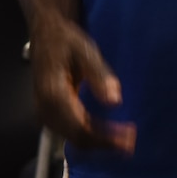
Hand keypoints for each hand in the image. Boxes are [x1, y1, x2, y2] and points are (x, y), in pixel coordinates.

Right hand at [28, 17, 134, 153]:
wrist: (45, 34)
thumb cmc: (66, 40)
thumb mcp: (85, 51)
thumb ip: (99, 76)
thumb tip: (115, 103)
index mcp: (53, 94)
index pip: (81, 129)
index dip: (106, 139)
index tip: (129, 140)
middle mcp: (46, 109)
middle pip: (78, 139)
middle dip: (105, 143)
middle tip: (132, 139)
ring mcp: (45, 114)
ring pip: (74, 140)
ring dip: (99, 142)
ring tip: (124, 137)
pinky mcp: (49, 114)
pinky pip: (70, 133)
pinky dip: (90, 136)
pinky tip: (107, 131)